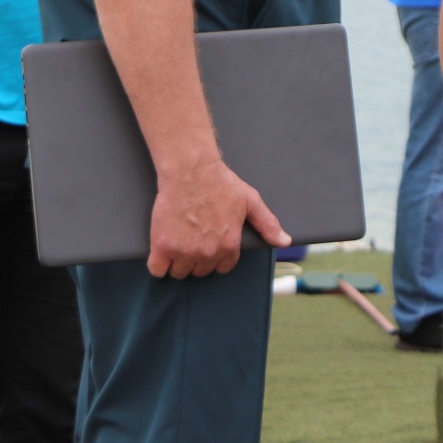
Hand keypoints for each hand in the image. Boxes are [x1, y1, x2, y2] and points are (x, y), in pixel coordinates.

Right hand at [148, 154, 288, 279]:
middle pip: (200, 271)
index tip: (209, 243)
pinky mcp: (162, 246)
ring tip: (178, 241)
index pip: (222, 267)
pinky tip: (162, 251)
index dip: (216, 256)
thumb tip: (285, 241)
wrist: (190, 170)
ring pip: (180, 272)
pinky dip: (158, 264)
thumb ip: (268, 224)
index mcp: (229, 245)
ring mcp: (184, 251)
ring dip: (178, 261)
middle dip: (197, 259)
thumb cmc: (221, 183)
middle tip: (193, 238)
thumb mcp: (251, 201)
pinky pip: (157, 270)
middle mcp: (207, 253)